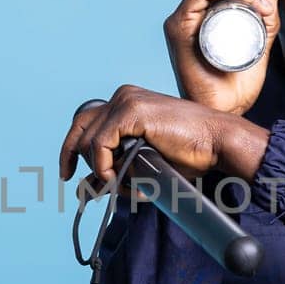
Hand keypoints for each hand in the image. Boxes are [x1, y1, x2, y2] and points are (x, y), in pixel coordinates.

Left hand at [59, 85, 228, 193]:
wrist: (216, 143)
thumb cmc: (188, 153)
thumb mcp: (142, 161)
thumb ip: (115, 167)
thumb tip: (85, 187)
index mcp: (126, 102)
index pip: (84, 123)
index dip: (70, 149)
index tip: (68, 173)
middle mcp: (122, 96)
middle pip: (79, 129)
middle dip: (78, 160)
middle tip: (88, 183)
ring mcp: (126, 101)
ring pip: (88, 142)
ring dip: (102, 172)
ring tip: (127, 186)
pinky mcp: (131, 111)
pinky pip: (100, 145)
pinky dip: (105, 167)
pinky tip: (121, 179)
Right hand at [164, 0, 279, 116]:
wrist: (225, 112)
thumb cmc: (237, 87)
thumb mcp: (260, 46)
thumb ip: (267, 23)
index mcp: (199, 20)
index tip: (265, 2)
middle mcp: (186, 18)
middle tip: (263, 2)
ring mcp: (180, 23)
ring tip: (257, 2)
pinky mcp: (178, 30)